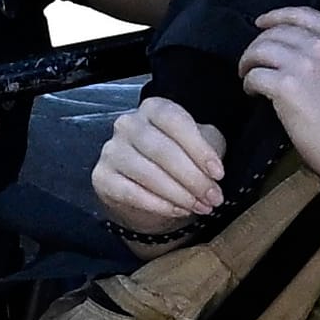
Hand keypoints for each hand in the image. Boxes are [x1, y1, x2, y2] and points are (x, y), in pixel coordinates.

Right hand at [93, 96, 226, 234]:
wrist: (148, 193)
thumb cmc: (178, 161)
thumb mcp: (199, 146)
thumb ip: (209, 149)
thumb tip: (214, 172)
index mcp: (153, 109)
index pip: (175, 121)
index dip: (199, 148)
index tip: (218, 173)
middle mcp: (127, 124)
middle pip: (162, 150)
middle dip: (192, 177)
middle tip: (213, 197)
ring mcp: (111, 150)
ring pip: (147, 172)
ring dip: (179, 194)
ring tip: (200, 207)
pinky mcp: (101, 177)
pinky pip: (131, 192)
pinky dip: (158, 204)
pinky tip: (178, 210)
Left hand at [238, 7, 319, 179]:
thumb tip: (297, 51)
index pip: (302, 14)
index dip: (277, 16)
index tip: (262, 22)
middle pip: (277, 32)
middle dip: (259, 44)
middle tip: (252, 61)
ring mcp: (305, 64)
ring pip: (260, 49)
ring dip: (249, 62)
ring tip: (248, 75)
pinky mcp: (287, 85)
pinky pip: (255, 75)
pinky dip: (249, 83)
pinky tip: (252, 92)